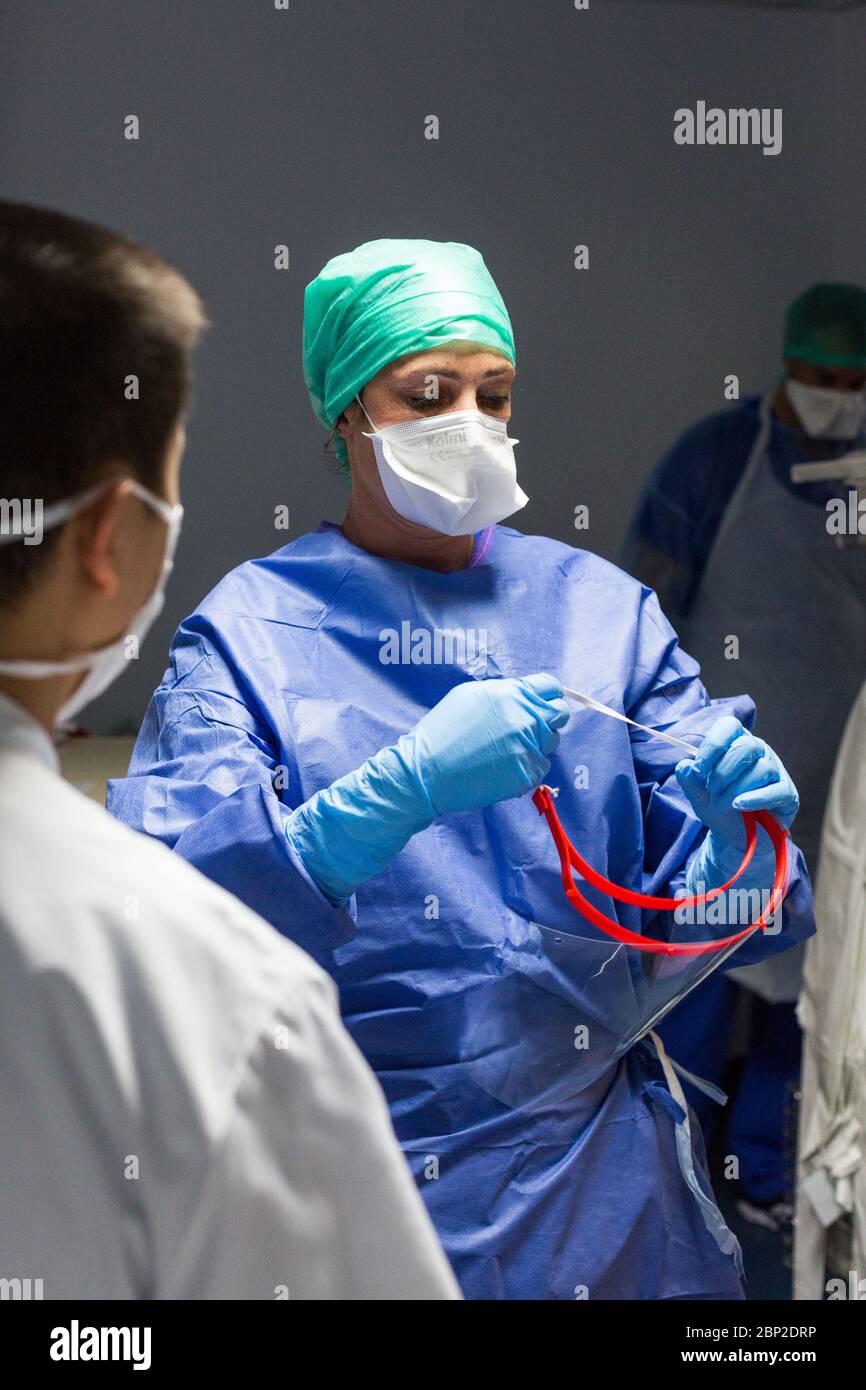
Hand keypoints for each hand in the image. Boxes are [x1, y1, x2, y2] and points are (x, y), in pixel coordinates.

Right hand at [286, 673, 568, 904]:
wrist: (426, 771)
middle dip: (547, 719)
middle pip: (559, 714)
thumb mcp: (470, 696)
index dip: (547, 695)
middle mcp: (526, 718)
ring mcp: (529, 747)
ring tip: (506, 749)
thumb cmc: (442, 731)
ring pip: (551, 742)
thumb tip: (525, 694)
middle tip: (527, 729)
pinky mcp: (527, 773)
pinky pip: (540, 767)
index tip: (542, 703)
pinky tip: (502, 767)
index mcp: (512, 694)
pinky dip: (526, 768)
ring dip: (536, 744)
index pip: (550, 687)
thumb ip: (504, 692)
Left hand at [675, 716, 798, 850]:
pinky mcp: (787, 793)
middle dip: (724, 770)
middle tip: (711, 789)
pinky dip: (755, 798)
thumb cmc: (719, 807)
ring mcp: (776, 771)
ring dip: (737, 788)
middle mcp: (759, 751)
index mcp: (735, 743)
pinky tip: (740, 806)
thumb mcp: (698, 794)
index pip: (729, 726)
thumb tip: (684, 765)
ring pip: (761, 769)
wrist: (736, 836)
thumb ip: (689, 779)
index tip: (698, 768)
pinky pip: (775, 790)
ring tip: (725, 803)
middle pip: (747, 746)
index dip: (713, 744)